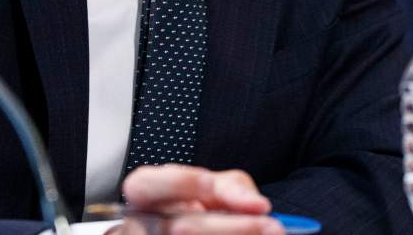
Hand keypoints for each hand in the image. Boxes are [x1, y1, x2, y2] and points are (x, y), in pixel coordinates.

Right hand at [107, 164, 284, 234]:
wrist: (208, 230)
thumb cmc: (203, 208)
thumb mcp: (216, 189)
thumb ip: (232, 188)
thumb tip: (255, 204)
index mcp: (145, 196)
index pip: (143, 185)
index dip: (179, 183)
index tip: (213, 185)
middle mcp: (141, 226)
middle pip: (179, 228)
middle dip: (233, 225)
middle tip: (272, 225)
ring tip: (269, 233)